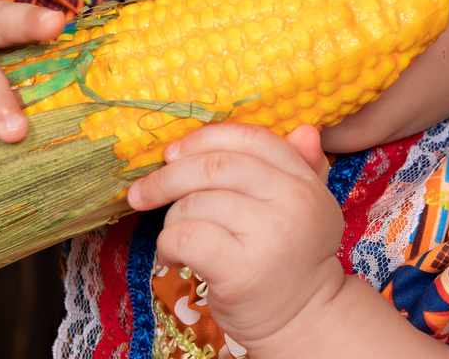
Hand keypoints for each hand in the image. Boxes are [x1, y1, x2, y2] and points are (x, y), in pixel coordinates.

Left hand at [126, 122, 345, 352]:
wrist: (305, 319)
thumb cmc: (292, 260)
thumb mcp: (306, 209)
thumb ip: (302, 168)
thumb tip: (302, 129)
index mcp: (303, 181)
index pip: (250, 138)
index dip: (204, 140)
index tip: (173, 154)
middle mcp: (292, 202)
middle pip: (214, 166)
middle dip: (168, 176)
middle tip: (143, 191)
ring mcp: (268, 234)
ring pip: (194, 202)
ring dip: (172, 219)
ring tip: (178, 238)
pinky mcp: (240, 269)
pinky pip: (185, 236)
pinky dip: (168, 244)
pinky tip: (175, 257)